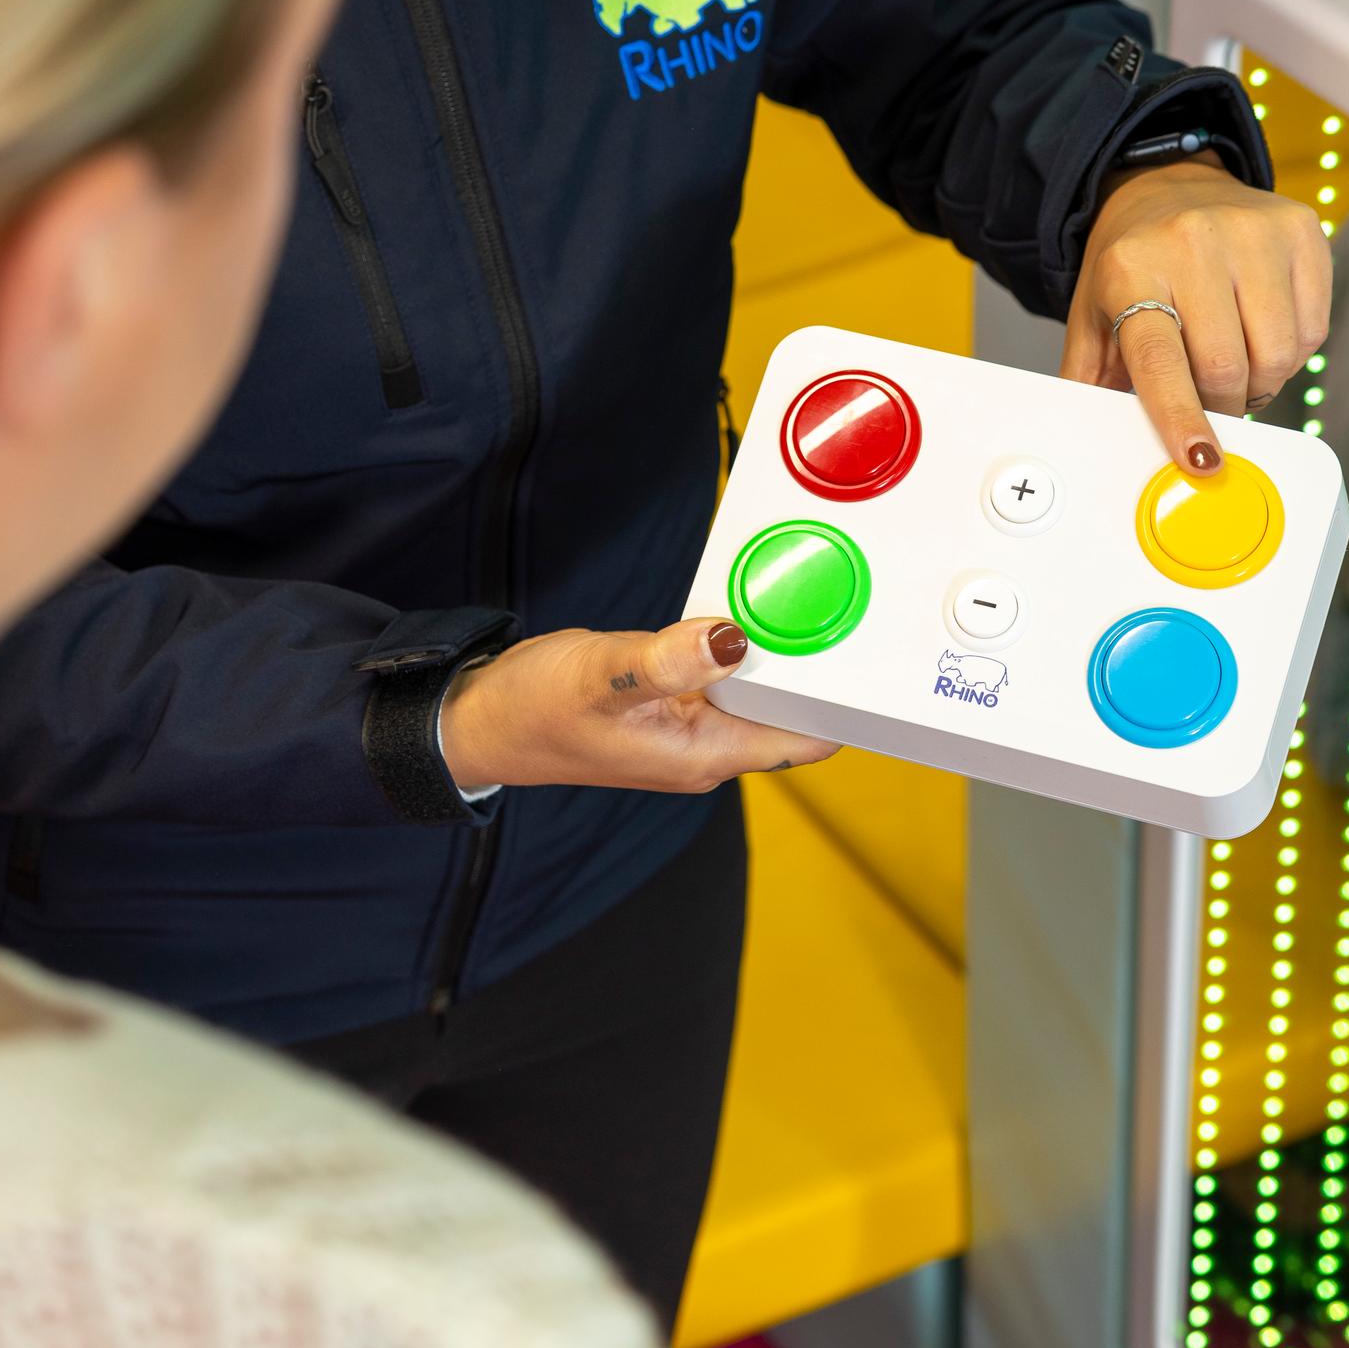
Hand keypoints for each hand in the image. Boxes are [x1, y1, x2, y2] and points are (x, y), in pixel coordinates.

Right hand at [441, 617, 836, 795]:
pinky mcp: (671, 700)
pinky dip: (738, 643)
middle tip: (846, 595)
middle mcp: (708, 747)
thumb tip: (733, 637)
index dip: (843, 700)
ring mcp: (690, 725)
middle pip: (791, 710)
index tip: (868, 644)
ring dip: (778, 651)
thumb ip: (667, 660)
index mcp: (705, 755)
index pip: (805, 738)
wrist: (480, 721)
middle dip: (819, 663)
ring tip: (809, 592)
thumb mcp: (601, 677)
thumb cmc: (533, 711)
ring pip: (757, 688)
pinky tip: (746, 608)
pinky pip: (723, 672)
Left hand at [1062, 155, 1330, 469]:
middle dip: (1220, 405)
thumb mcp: (1092, 314)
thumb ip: (1089, 380)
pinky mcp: (1301, 231)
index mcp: (1131, 267)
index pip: (1160, 360)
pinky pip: (1312, 331)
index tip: (1200, 459)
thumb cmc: (1132, 264)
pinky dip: (1290, 353)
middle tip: (1209, 401)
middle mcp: (1193, 241)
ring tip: (1234, 364)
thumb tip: (1091, 441)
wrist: (1166, 186)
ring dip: (1258, 383)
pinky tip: (1261, 333)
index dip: (1182, 417)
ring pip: (1278, 356)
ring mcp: (1254, 232)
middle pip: (1225, 368)